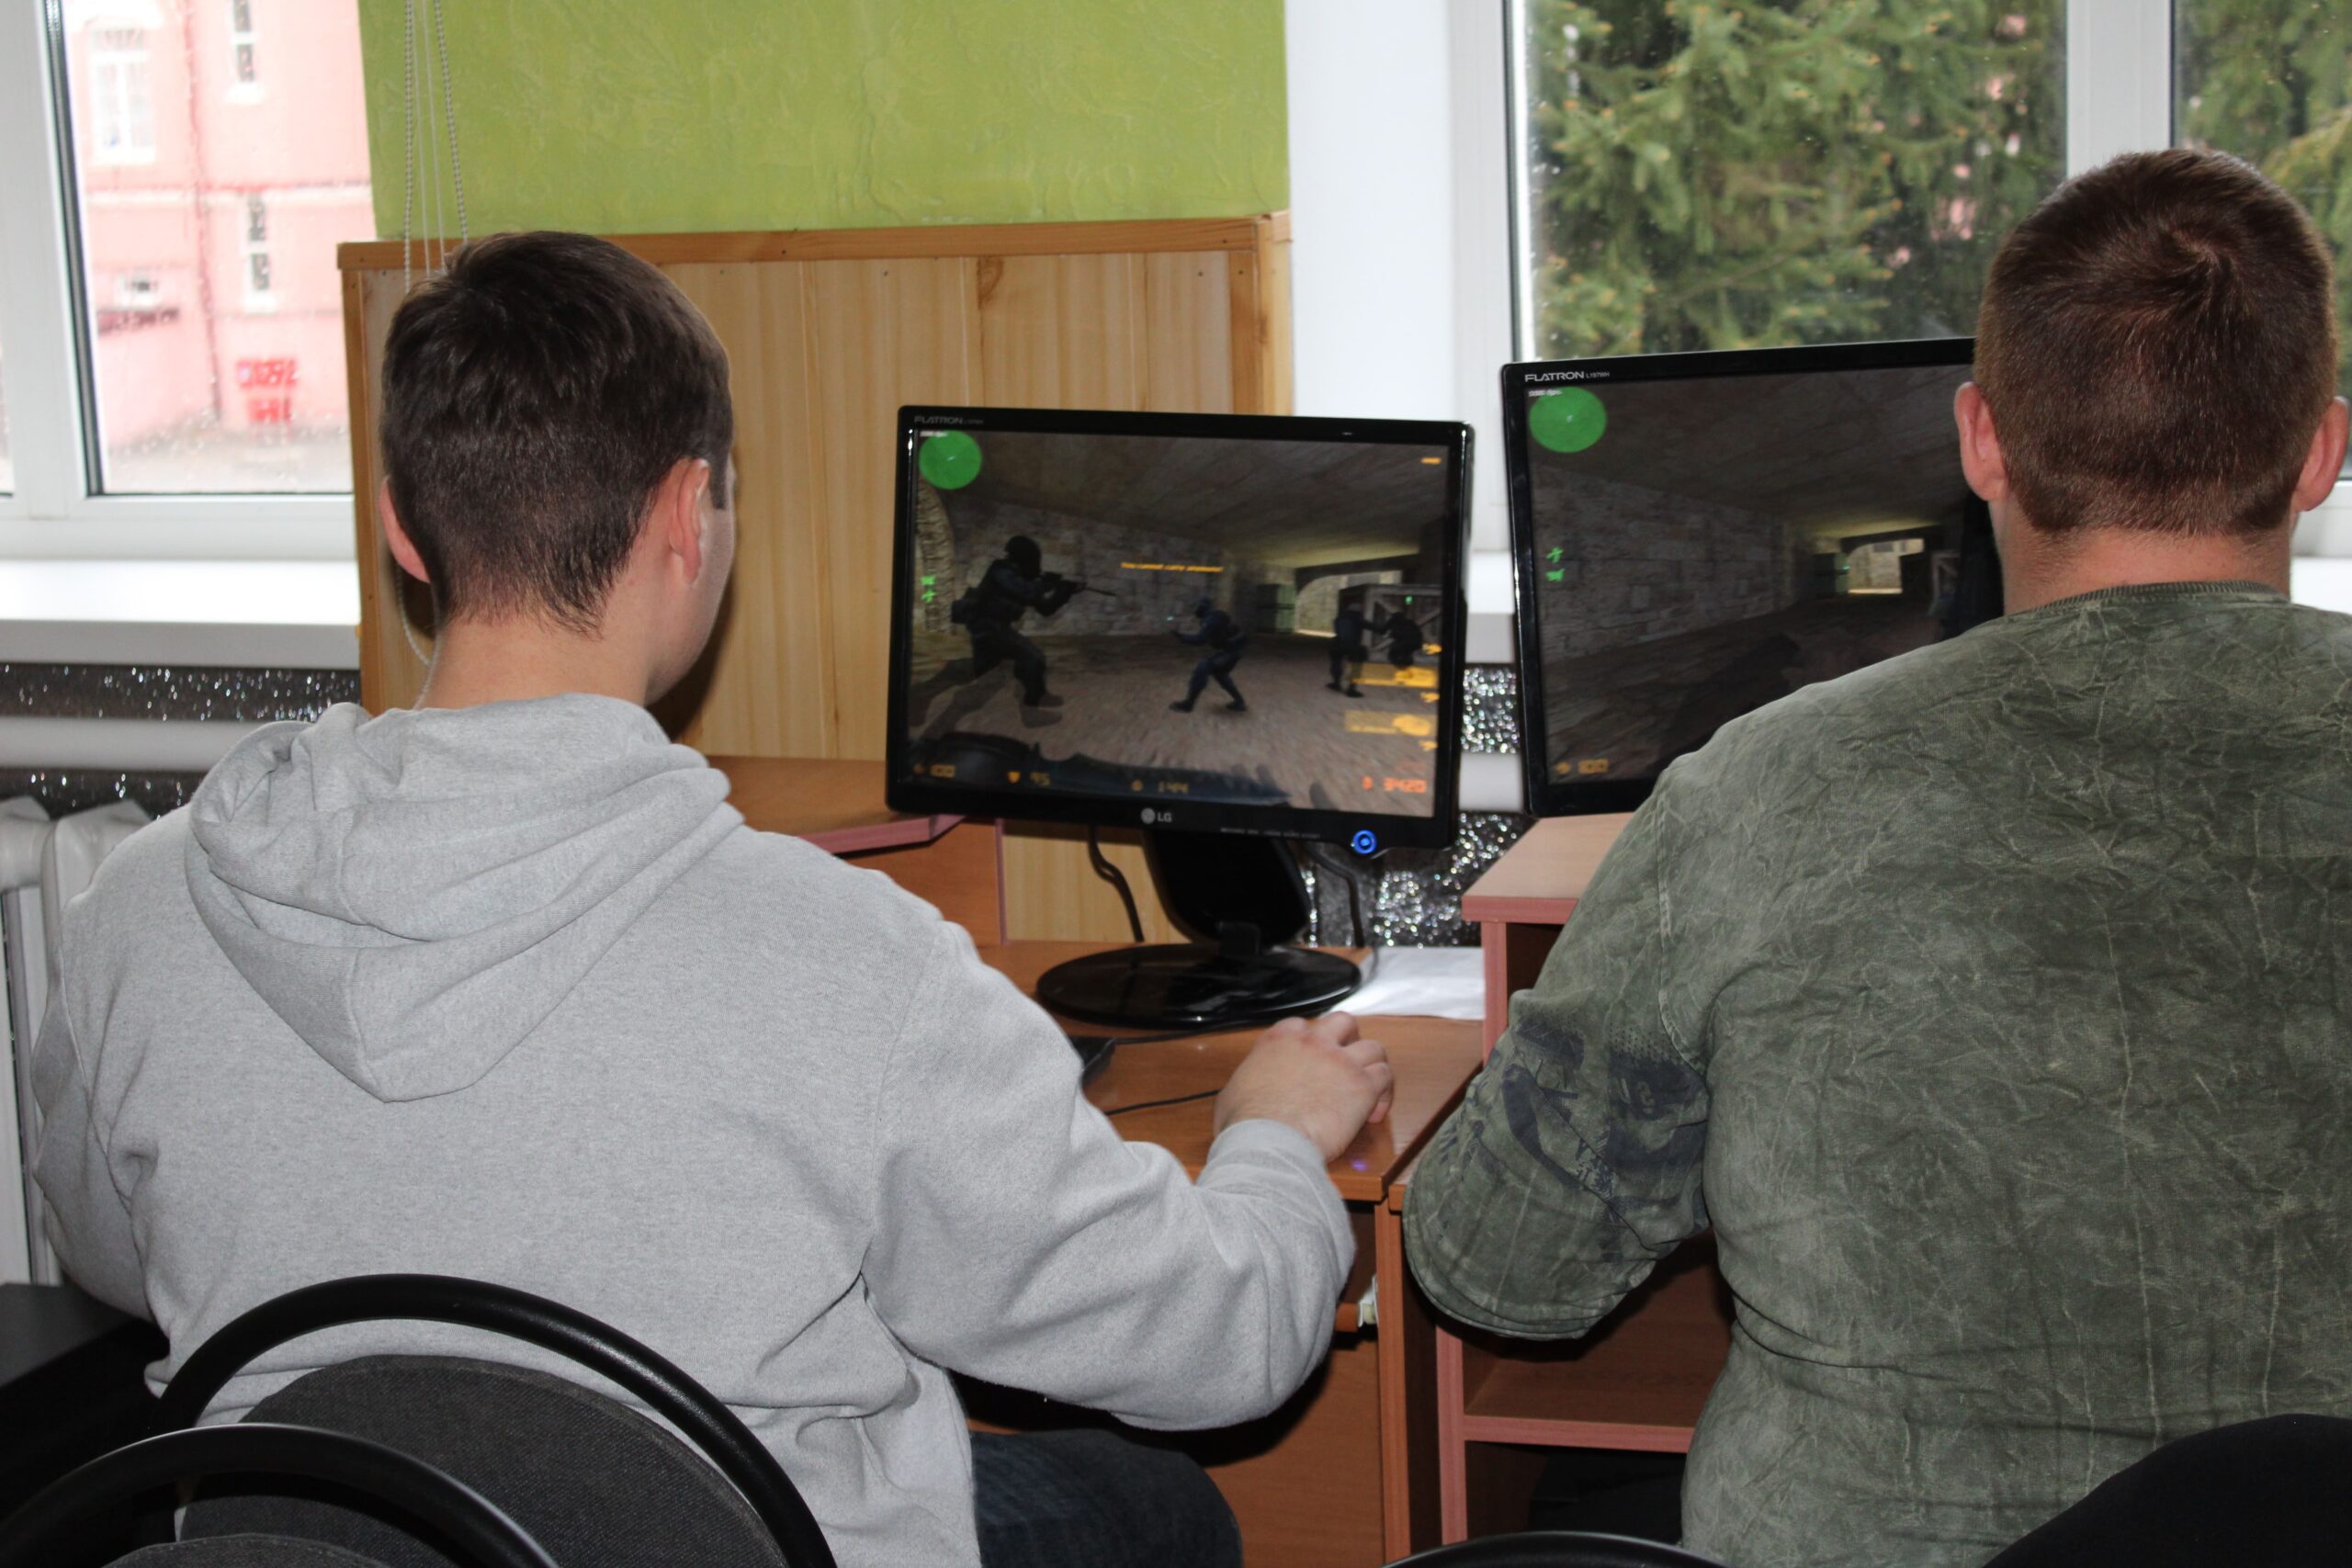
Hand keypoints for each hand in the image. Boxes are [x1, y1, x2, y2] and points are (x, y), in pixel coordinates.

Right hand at [1214, 1012, 1393, 1162]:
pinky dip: (1383, 1094)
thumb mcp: (1233, 1092)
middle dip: (1350, 1038)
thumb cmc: (1246, 1123)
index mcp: (1280, 1040)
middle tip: (1349, 1060)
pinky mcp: (1362, 1085)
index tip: (1313, 1058)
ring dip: (1372, 1065)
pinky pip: (1384, 1077)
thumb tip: (1246, 1093)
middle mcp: (1313, 1042)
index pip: (1303, 1025)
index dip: (1312, 1042)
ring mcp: (1341, 1061)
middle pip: (1344, 1023)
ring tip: (1369, 1086)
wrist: (1267, 1141)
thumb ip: (1248, 1083)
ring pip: (1373, 1047)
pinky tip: (1372, 1113)